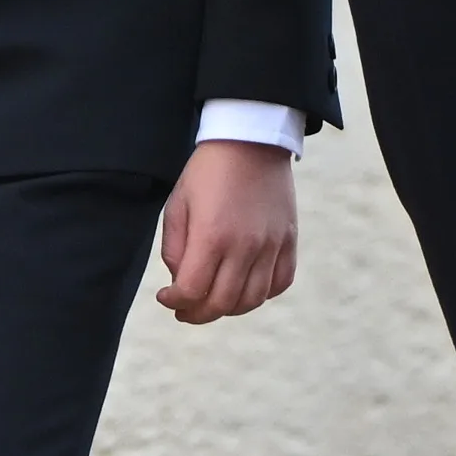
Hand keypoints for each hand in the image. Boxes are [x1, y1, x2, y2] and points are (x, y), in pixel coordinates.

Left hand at [157, 138, 297, 322]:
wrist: (250, 141)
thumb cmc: (206, 173)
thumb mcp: (177, 205)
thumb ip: (175, 248)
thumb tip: (181, 282)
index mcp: (211, 235)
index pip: (192, 291)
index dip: (175, 302)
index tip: (166, 298)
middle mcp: (244, 246)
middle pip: (222, 303)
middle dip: (197, 314)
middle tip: (185, 310)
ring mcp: (271, 245)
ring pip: (252, 300)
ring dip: (229, 309)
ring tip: (213, 301)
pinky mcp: (288, 241)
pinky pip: (280, 283)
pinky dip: (262, 294)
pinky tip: (244, 288)